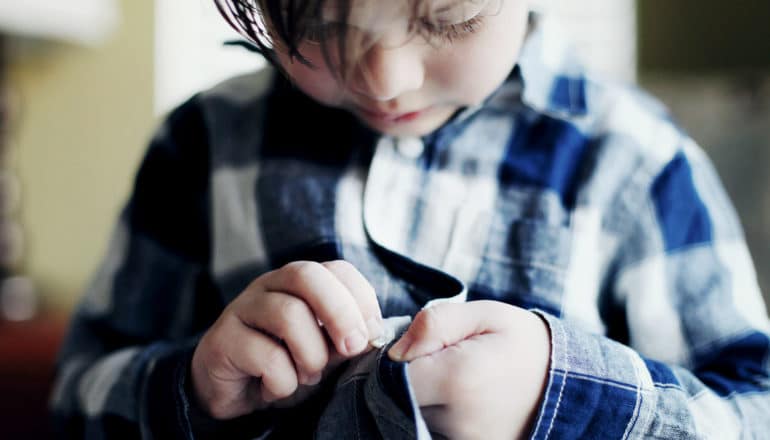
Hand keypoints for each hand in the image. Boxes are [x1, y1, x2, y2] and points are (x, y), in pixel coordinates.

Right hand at [191, 260, 383, 418]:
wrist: (233, 392)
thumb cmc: (287, 364)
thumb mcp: (326, 350)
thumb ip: (349, 337)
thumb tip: (377, 335)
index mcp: (300, 282)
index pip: (338, 269)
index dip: (361, 299)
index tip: (371, 335)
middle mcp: (270, 285)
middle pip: (307, 276)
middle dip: (340, 313)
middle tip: (352, 349)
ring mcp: (243, 308)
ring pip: (289, 315)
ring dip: (311, 355)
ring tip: (308, 376)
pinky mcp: (222, 340)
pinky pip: (266, 356)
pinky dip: (283, 381)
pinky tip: (276, 388)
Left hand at [388, 301, 550, 439]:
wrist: (569, 386)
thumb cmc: (524, 344)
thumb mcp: (484, 314)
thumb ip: (435, 323)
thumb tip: (395, 351)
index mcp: (457, 380)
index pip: (391, 374)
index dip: (395, 359)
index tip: (419, 348)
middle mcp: (456, 420)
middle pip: (397, 399)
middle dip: (407, 378)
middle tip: (437, 361)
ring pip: (411, 416)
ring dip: (419, 398)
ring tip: (451, 380)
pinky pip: (430, 429)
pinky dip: (434, 414)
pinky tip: (456, 399)